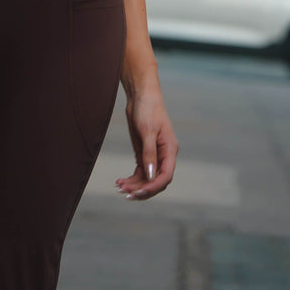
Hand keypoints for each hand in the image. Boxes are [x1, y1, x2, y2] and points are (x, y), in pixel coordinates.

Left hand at [116, 86, 177, 200]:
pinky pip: (140, 172)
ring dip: (135, 185)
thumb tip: (151, 177)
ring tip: (119, 188)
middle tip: (126, 194)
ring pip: (147, 179)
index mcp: (170, 150)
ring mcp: (154, 156)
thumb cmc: (148, 109)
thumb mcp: (147, 131)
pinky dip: (131, 179)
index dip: (154, 186)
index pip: (166, 175)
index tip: (139, 191)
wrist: (141, 96)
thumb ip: (149, 154)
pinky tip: (120, 181)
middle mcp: (164, 156)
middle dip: (142, 189)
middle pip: (156, 181)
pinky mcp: (144, 154)